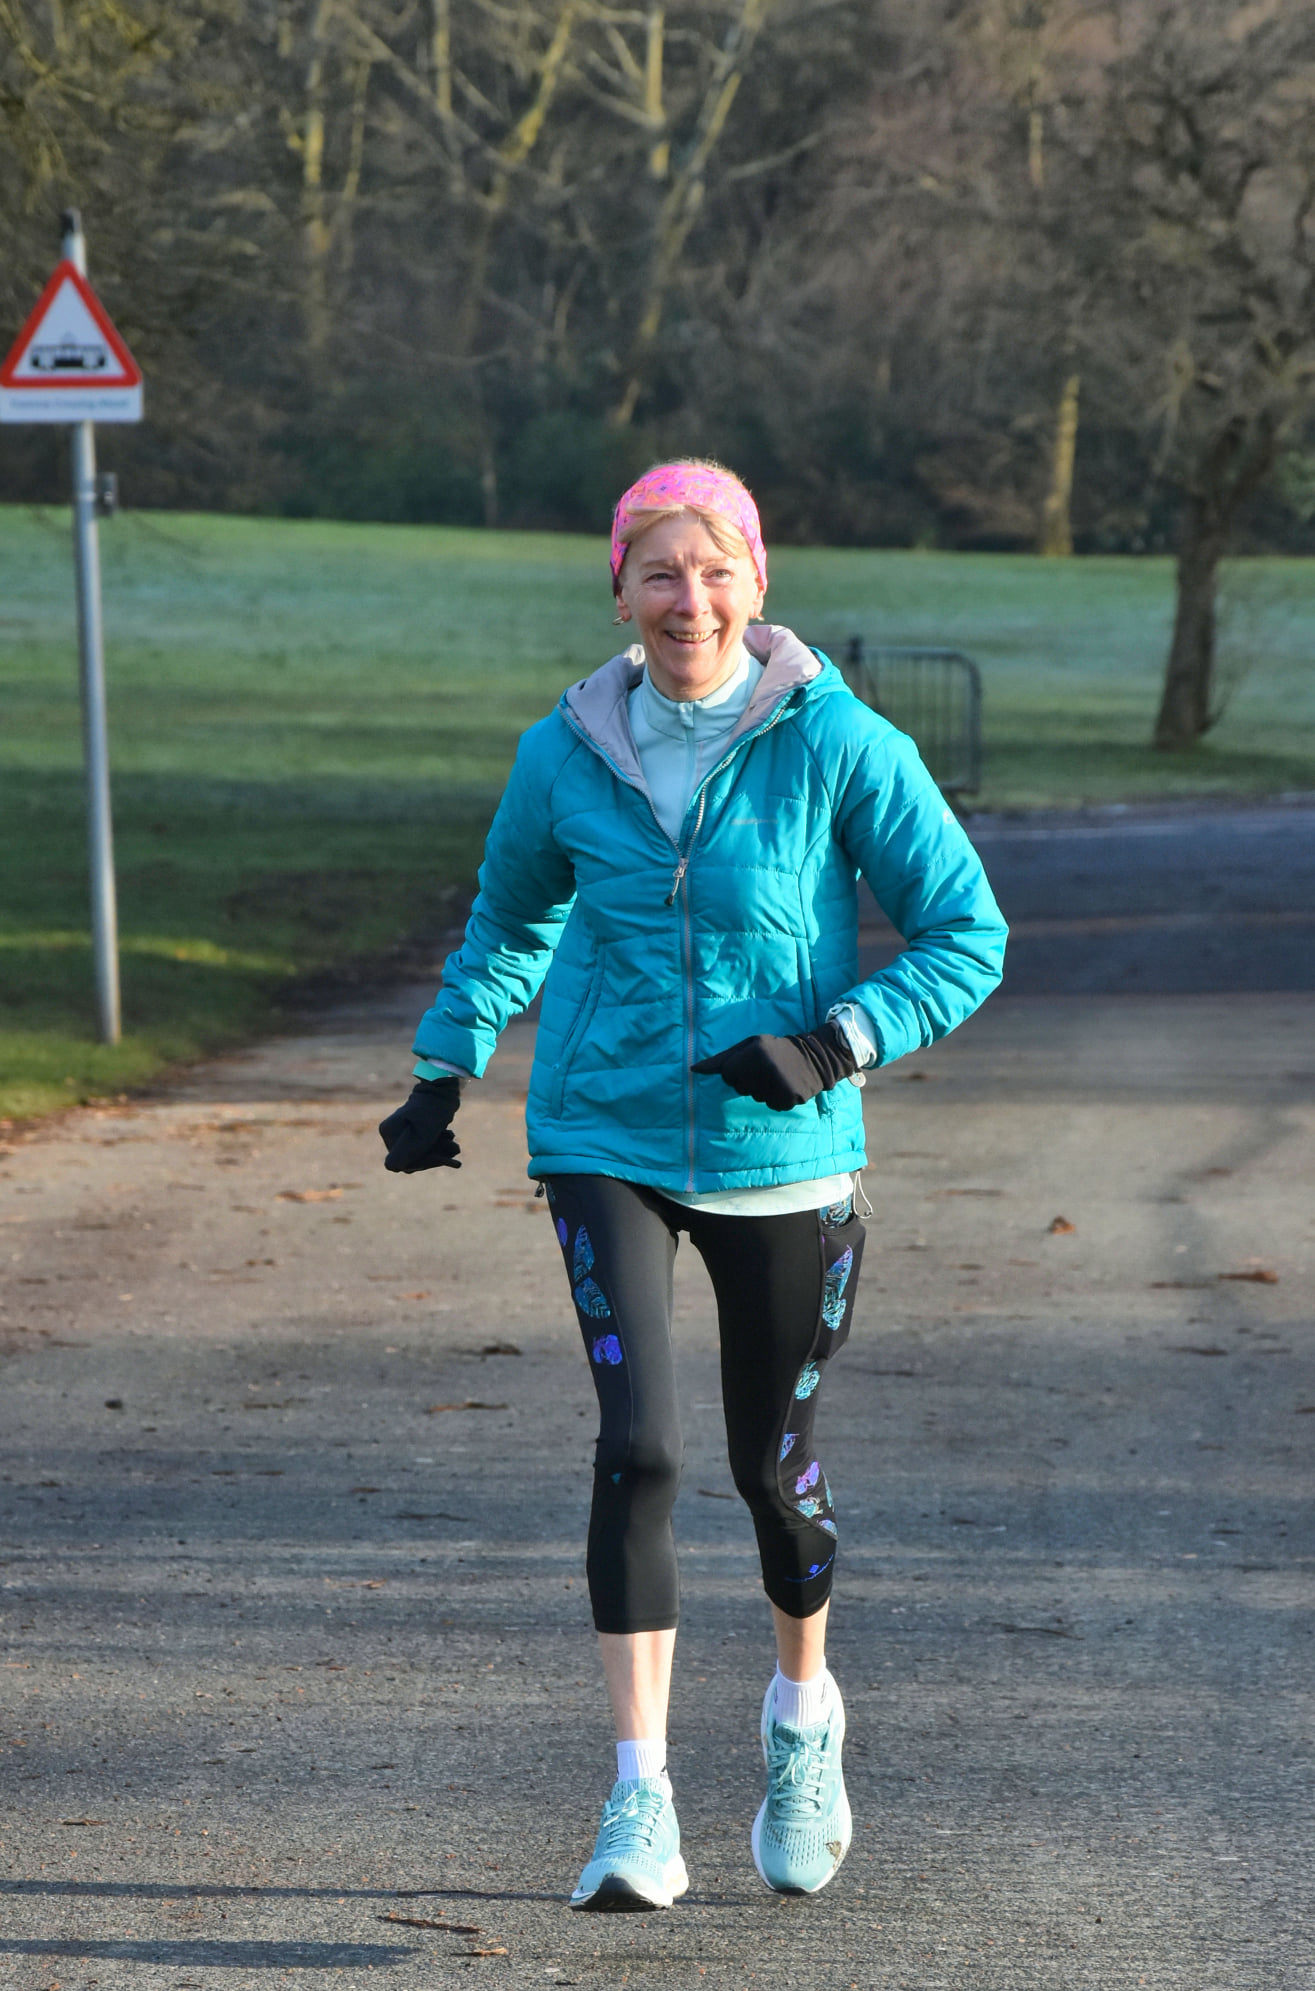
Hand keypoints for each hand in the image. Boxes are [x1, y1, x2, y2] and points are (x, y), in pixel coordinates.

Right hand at [378, 1076, 461, 1171]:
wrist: (445, 1087)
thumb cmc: (434, 1108)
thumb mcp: (423, 1132)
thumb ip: (408, 1150)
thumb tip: (391, 1168)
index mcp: (389, 1132)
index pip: (402, 1161)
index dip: (423, 1163)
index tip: (442, 1157)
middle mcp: (391, 1133)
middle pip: (413, 1158)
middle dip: (435, 1157)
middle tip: (456, 1148)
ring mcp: (402, 1131)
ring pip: (421, 1153)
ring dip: (441, 1151)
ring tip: (456, 1144)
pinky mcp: (414, 1129)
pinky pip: (425, 1146)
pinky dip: (440, 1146)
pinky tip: (452, 1140)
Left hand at [691, 1022, 857, 1111]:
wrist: (814, 1057)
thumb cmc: (775, 1049)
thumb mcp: (749, 1045)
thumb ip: (721, 1059)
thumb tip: (693, 1070)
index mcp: (754, 1053)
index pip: (727, 1075)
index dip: (737, 1070)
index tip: (751, 1064)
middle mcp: (766, 1070)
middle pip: (740, 1088)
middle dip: (748, 1080)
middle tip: (766, 1069)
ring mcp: (778, 1085)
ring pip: (755, 1097)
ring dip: (763, 1089)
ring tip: (777, 1076)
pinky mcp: (788, 1099)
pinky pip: (771, 1105)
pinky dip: (776, 1098)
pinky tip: (785, 1085)